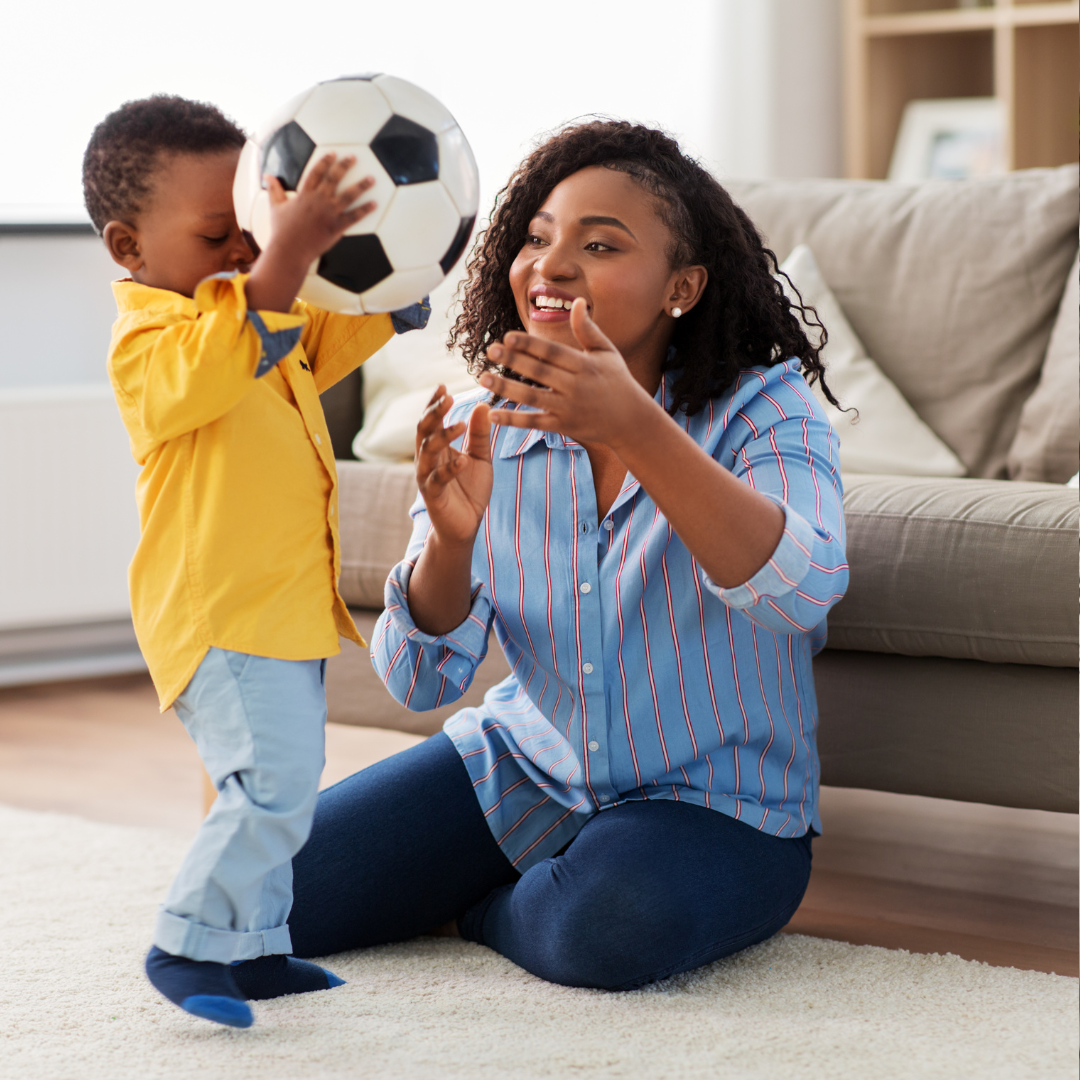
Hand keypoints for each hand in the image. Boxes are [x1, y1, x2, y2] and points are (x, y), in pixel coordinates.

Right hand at [265, 153, 375, 266]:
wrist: (289, 250)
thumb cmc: (282, 231)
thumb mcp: (275, 207)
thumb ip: (274, 190)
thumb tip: (266, 176)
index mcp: (304, 194)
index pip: (316, 173)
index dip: (325, 162)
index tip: (333, 154)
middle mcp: (318, 200)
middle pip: (334, 179)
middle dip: (345, 166)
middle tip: (354, 157)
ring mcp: (328, 213)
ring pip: (348, 196)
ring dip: (361, 186)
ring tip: (372, 179)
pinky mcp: (336, 227)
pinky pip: (353, 217)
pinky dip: (365, 210)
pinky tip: (374, 204)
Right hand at [416, 387, 492, 546]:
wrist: (466, 526)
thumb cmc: (470, 490)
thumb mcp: (480, 458)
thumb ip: (479, 434)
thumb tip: (483, 404)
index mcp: (437, 448)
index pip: (431, 421)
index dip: (434, 404)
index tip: (443, 385)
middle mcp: (427, 459)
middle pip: (424, 430)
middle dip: (434, 413)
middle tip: (448, 396)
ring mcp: (428, 477)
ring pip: (427, 452)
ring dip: (442, 436)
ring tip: (460, 424)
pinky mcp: (433, 496)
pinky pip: (437, 480)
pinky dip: (449, 469)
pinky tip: (463, 460)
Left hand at [480, 299, 654, 451]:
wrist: (631, 421)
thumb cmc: (618, 381)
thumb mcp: (607, 352)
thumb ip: (588, 329)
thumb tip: (577, 302)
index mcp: (584, 365)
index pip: (552, 352)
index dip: (529, 344)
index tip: (507, 336)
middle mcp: (575, 386)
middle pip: (539, 372)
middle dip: (512, 361)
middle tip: (488, 351)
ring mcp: (568, 408)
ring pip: (532, 397)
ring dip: (506, 388)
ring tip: (483, 378)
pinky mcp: (563, 426)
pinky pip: (535, 423)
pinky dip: (514, 420)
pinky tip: (493, 413)